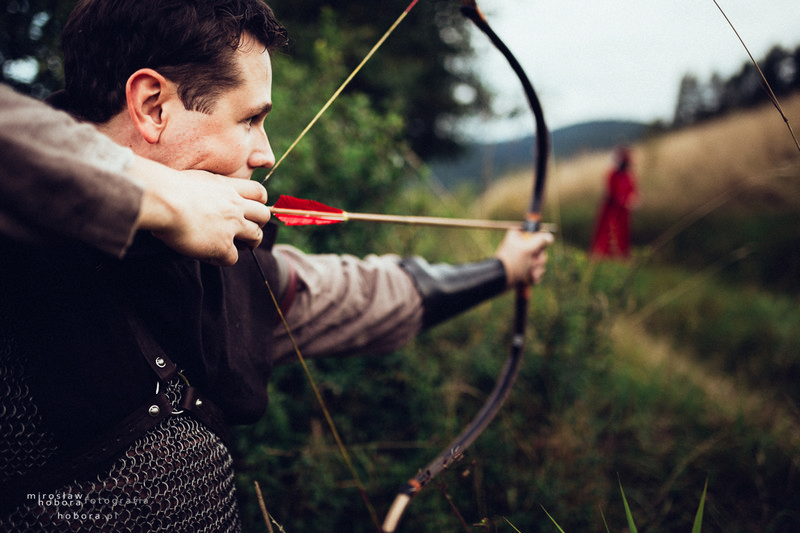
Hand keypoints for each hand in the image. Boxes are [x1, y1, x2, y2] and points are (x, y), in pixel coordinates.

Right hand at [132, 156, 269, 264]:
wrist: (164, 199)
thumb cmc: (167, 188)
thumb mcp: (193, 179)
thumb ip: (206, 189)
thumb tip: (199, 198)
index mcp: (227, 187)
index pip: (258, 192)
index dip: (258, 202)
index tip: (249, 209)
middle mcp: (234, 205)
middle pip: (264, 215)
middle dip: (259, 224)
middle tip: (246, 230)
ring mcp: (232, 226)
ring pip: (256, 237)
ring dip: (249, 243)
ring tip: (235, 246)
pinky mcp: (223, 245)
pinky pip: (233, 258)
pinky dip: (222, 259)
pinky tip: (208, 256)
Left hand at [495, 229, 553, 286]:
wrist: (501, 281)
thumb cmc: (512, 263)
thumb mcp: (527, 249)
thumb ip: (540, 241)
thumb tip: (549, 237)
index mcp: (518, 236)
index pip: (536, 234)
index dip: (539, 243)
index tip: (536, 250)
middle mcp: (520, 244)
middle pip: (540, 248)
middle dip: (539, 259)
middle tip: (533, 264)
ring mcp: (523, 257)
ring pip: (539, 260)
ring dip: (538, 268)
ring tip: (530, 274)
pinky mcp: (524, 267)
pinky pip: (536, 269)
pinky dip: (535, 275)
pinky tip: (531, 279)